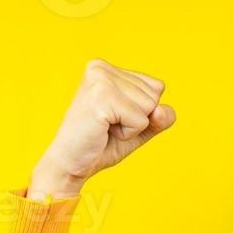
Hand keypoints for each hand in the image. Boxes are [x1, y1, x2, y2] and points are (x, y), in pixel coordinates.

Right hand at [29, 58, 174, 198]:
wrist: (70, 164)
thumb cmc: (101, 145)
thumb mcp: (139, 129)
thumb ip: (159, 118)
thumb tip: (162, 110)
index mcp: (106, 68)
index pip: (156, 86)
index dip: (143, 111)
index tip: (114, 118)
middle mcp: (101, 67)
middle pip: (155, 95)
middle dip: (138, 119)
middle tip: (107, 126)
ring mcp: (100, 79)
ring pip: (150, 107)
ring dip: (132, 127)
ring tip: (105, 128)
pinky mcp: (101, 97)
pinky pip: (141, 120)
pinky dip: (128, 134)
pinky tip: (104, 131)